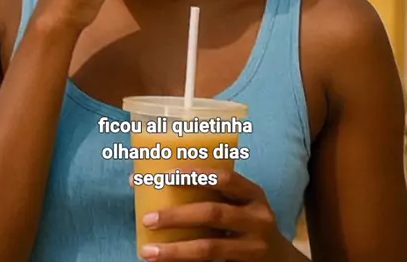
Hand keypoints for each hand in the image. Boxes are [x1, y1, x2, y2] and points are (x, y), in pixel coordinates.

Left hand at [139, 171, 286, 260]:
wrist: (280, 261)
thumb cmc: (248, 223)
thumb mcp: (243, 204)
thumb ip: (217, 194)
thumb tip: (161, 181)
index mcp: (254, 194)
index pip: (226, 179)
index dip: (197, 175)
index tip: (168, 175)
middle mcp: (257, 219)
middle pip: (213, 214)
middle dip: (177, 215)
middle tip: (148, 218)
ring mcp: (252, 247)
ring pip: (209, 248)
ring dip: (175, 250)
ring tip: (148, 251)